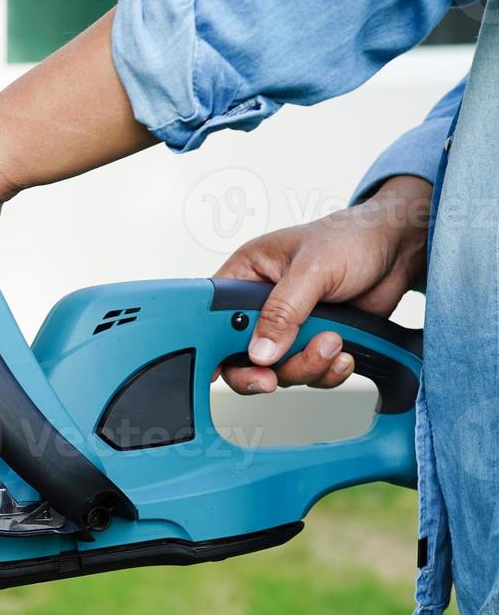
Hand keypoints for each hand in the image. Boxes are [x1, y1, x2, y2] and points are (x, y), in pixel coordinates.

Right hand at [216, 175, 431, 393]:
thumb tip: (260, 351)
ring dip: (307, 366)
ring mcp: (288, 327)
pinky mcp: (314, 342)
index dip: (213, 345)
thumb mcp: (312, 269)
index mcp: (246, 276)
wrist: (400, 248)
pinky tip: (344, 353)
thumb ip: (283, 311)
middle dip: (264, 370)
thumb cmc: (353, 237)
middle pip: (241, 356)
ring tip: (332, 342)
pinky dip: (328, 371)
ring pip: (278, 369)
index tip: (226, 366)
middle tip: (274, 377)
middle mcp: (261, 305)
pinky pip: (310, 372)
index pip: (213, 318)